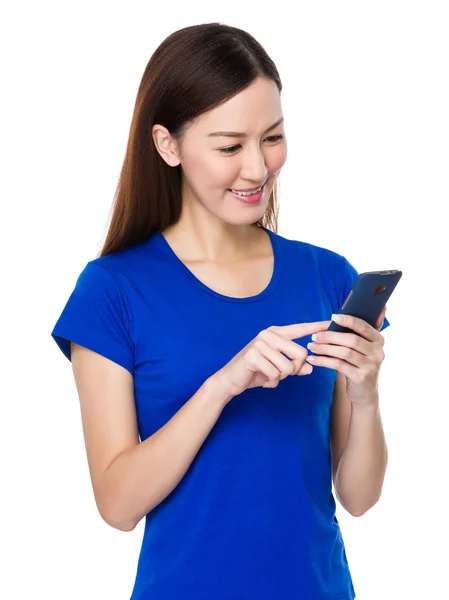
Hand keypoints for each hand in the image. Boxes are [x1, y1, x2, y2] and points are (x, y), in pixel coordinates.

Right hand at [214, 320, 332, 400]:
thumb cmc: (256, 371)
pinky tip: (263, 380)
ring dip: (281, 377)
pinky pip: (275, 373)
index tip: (331, 321)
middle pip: (301, 354)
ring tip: (270, 376)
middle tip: (281, 374)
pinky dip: (271, 382)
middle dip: (294, 370)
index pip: (301, 328)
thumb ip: (295, 367)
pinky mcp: (253, 355)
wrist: (231, 379)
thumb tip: (310, 368)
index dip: (317, 326)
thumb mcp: (279, 369)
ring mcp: (260, 344)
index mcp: (276, 333)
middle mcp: (269, 334)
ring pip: (288, 367)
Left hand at [305, 307, 386, 408]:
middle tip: (315, 335)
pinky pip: (339, 366)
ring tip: (311, 346)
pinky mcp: (360, 377)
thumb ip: (367, 329)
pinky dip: (324, 361)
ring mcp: (370, 365)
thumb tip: (381, 307)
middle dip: (331, 336)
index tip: (333, 317)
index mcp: (379, 340)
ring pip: (344, 353)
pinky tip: (313, 359)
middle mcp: (378, 352)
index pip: (364, 326)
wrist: (365, 392)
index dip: (348, 320)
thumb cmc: (360, 363)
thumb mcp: (366, 347)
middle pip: (352, 340)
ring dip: (325, 348)